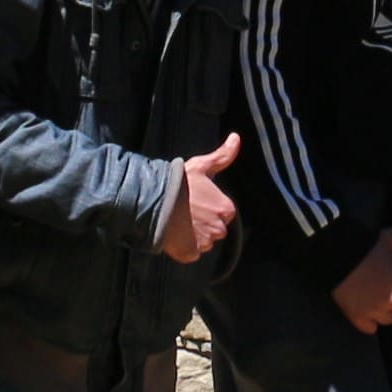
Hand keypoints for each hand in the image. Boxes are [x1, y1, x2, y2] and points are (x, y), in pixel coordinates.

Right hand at [155, 134, 242, 262]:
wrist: (155, 202)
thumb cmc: (179, 183)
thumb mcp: (202, 166)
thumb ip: (223, 155)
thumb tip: (236, 137)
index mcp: (226, 209)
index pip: (224, 212)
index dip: (209, 207)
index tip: (196, 201)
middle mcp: (220, 228)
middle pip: (215, 228)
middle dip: (203, 222)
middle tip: (186, 212)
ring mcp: (205, 243)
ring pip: (204, 241)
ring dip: (194, 235)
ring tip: (178, 222)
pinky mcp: (191, 254)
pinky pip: (191, 253)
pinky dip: (184, 247)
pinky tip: (175, 234)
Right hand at [331, 223, 391, 333]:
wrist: (335, 254)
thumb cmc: (367, 245)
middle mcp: (391, 300)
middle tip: (383, 283)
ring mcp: (373, 310)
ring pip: (388, 319)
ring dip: (384, 310)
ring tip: (373, 297)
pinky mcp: (357, 317)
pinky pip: (371, 328)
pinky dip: (369, 321)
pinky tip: (364, 309)